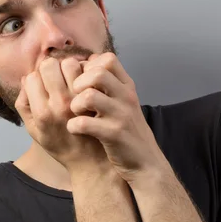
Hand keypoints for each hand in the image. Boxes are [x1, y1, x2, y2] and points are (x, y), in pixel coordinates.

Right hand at [15, 56, 108, 172]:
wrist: (90, 161)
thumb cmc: (60, 145)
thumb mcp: (34, 131)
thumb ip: (24, 105)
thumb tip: (24, 79)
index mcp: (41, 113)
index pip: (32, 76)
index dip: (36, 78)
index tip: (43, 85)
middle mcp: (58, 104)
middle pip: (50, 65)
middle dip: (52, 68)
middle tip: (58, 77)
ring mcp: (80, 100)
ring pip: (70, 63)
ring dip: (69, 67)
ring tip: (72, 78)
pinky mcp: (95, 98)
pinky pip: (88, 72)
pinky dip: (85, 71)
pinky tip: (85, 81)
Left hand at [66, 52, 168, 182]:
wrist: (146, 162)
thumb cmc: (128, 131)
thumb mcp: (124, 102)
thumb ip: (110, 83)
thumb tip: (88, 61)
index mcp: (127, 86)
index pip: (107, 59)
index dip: (89, 66)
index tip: (83, 82)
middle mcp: (126, 97)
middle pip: (97, 73)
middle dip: (79, 83)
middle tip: (76, 97)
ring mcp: (122, 115)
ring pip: (89, 96)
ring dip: (75, 104)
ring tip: (76, 114)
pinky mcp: (114, 134)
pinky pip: (84, 123)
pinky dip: (74, 126)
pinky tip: (75, 130)